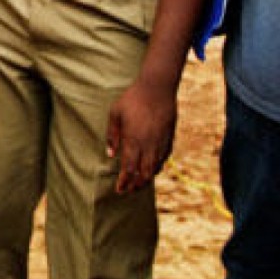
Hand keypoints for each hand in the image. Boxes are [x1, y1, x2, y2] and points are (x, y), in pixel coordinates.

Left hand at [106, 78, 177, 194]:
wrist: (157, 88)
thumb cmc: (133, 98)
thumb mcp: (115, 113)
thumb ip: (112, 136)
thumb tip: (110, 155)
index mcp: (133, 141)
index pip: (128, 169)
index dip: (124, 182)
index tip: (119, 190)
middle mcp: (148, 145)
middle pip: (143, 174)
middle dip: (135, 185)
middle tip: (128, 190)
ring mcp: (160, 143)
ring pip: (155, 168)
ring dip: (146, 179)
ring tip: (138, 184)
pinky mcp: (169, 138)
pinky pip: (164, 159)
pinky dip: (157, 167)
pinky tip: (152, 169)